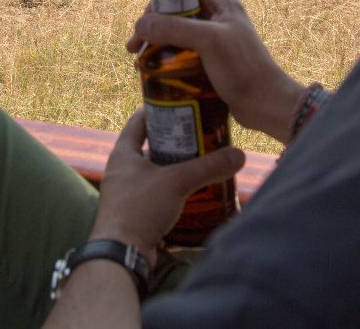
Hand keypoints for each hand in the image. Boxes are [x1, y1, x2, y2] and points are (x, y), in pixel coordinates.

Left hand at [89, 110, 245, 264]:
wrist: (120, 253)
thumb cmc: (140, 208)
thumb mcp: (176, 182)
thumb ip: (207, 167)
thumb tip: (239, 155)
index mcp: (123, 153)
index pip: (138, 121)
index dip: (156, 110)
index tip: (178, 104)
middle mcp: (122, 170)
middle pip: (149, 147)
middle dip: (173, 142)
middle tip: (199, 135)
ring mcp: (127, 193)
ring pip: (154, 172)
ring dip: (174, 167)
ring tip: (200, 161)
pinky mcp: (135, 213)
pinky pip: (156, 194)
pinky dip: (172, 190)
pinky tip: (192, 192)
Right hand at [127, 0, 304, 142]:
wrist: (266, 104)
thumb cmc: (242, 68)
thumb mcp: (208, 41)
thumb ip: (174, 28)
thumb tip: (141, 24)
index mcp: (222, 4)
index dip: (159, 5)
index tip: (142, 24)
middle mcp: (219, 18)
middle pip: (176, 15)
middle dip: (153, 29)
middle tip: (135, 47)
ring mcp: (217, 41)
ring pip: (178, 36)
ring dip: (158, 46)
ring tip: (141, 63)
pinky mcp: (214, 62)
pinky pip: (184, 55)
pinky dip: (168, 61)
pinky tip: (156, 73)